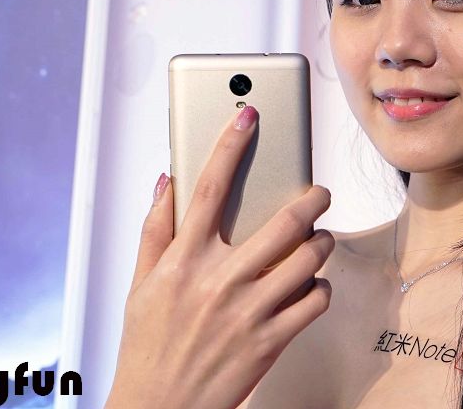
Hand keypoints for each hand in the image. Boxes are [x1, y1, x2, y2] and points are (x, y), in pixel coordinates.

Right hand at [105, 105, 333, 408]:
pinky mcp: (271, 341)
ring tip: (317, 241)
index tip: (248, 115)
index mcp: (183, 260)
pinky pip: (315, 301)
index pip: (209, 187)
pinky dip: (320, 289)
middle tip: (318, 193)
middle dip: (312, 198)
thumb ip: (154, 230)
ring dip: (322, 243)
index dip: (230, 144)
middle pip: (283, 220)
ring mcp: (249, 311)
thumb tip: (166, 182)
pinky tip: (310, 286)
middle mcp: (218, 280)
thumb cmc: (148, 346)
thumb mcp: (140, 284)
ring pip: (309, 258)